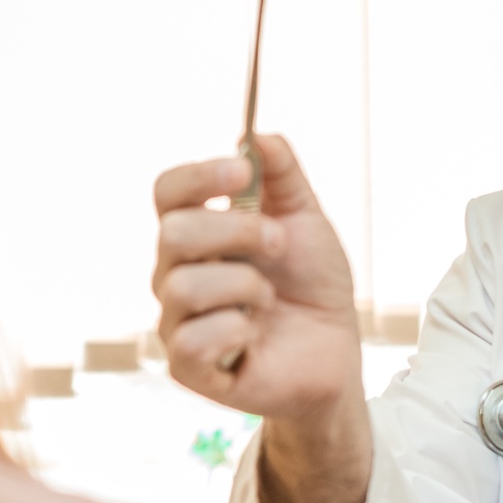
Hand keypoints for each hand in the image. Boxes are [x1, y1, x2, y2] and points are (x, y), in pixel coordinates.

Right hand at [151, 134, 362, 425]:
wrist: (334, 353)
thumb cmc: (312, 287)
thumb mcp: (306, 221)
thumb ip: (282, 176)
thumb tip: (256, 135)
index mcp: (197, 232)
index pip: (167, 191)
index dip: (200, 176)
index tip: (243, 172)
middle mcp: (175, 273)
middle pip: (172, 233)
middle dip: (237, 231)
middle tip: (278, 244)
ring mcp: (177, 321)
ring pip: (183, 286)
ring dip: (245, 285)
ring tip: (270, 299)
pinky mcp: (187, 368)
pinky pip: (192, 341)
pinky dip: (237, 331)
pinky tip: (255, 336)